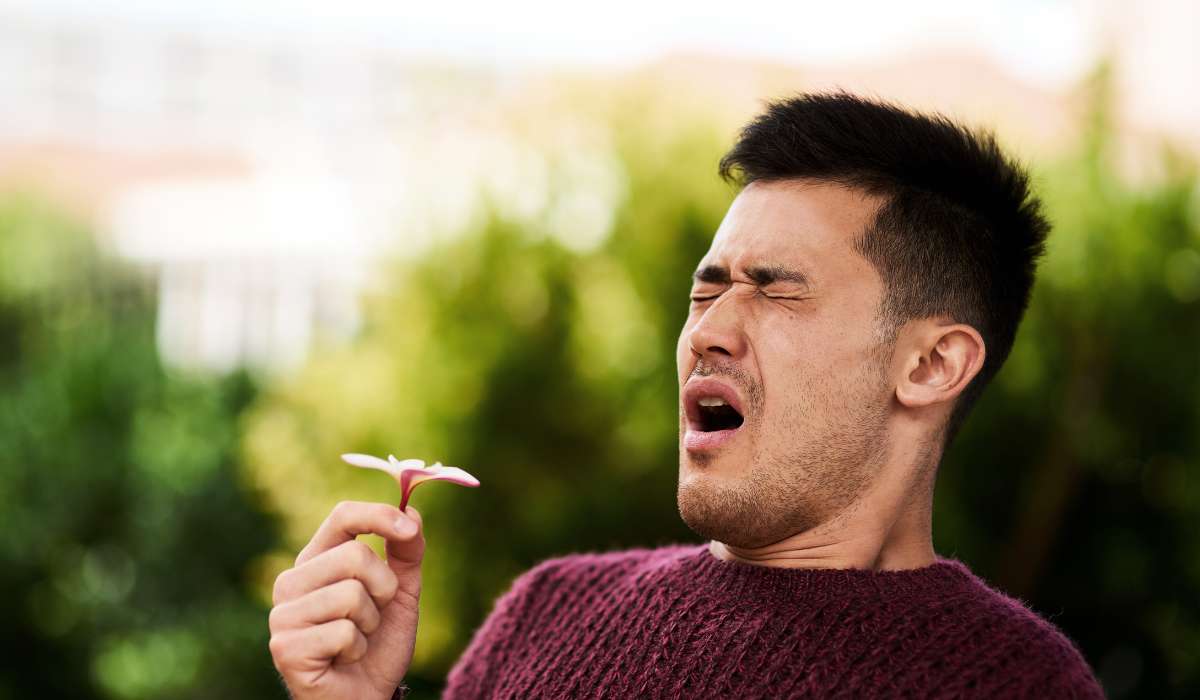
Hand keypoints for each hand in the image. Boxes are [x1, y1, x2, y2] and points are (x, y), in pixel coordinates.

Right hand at [269, 501, 424, 698]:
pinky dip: (358, 649)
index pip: (342, 517)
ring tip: (357, 640)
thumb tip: (412, 512)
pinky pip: (344, 632)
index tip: (407, 528)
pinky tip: (344, 659)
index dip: (377, 515)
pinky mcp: (286, 648)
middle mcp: (291, 582)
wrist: (365, 697)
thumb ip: (407, 552)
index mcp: (316, 561)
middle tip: (374, 616)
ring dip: (371, 623)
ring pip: (351, 595)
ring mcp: (283, 615)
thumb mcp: (401, 593)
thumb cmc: (378, 644)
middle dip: (383, 588)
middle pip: (355, 555)